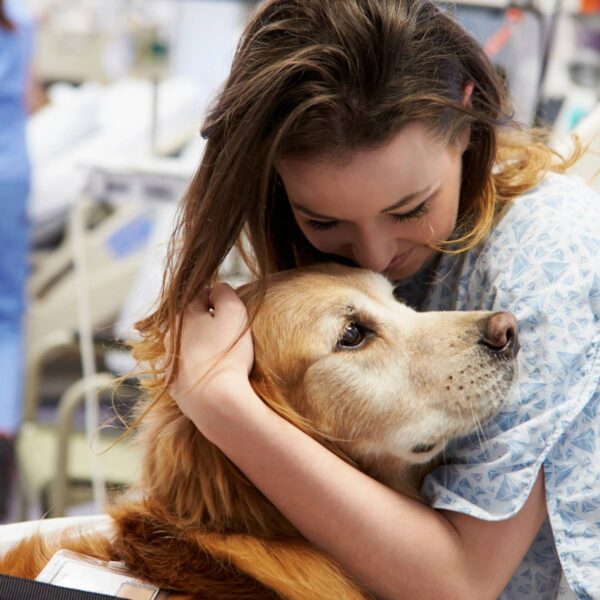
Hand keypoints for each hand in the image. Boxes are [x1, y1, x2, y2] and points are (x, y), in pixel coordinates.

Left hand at [165, 283, 254, 437]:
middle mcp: (170, 337)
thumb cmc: (227, 354)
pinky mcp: (175, 387)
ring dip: (203, 347)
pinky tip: (215, 376)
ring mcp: (170, 364)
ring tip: (224, 357)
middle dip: (209, 323)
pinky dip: (200, 369)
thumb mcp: (234, 312)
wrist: (215, 402)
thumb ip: (225, 292)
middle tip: (231, 333)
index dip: (221, 300)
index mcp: (183, 315)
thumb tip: (217, 287)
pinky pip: (189, 371)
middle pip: (193, 322)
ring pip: (189, 347)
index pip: (203, 295)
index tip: (235, 310)